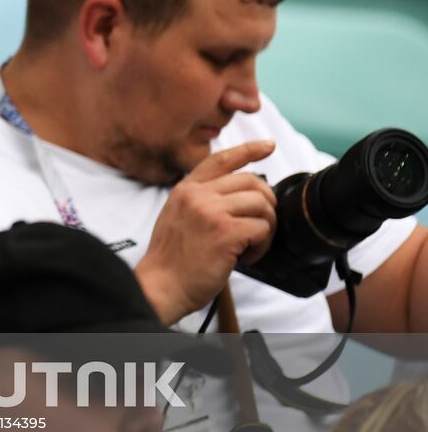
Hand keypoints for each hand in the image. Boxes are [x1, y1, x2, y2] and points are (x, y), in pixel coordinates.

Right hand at [135, 140, 277, 324]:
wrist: (162, 285)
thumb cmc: (172, 259)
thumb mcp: (177, 216)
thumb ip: (201, 200)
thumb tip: (240, 196)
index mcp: (185, 189)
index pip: (220, 159)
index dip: (249, 149)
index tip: (268, 145)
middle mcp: (197, 195)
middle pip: (252, 182)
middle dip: (266, 205)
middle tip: (259, 227)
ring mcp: (211, 212)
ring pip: (262, 204)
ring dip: (266, 227)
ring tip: (251, 245)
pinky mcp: (226, 232)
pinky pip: (262, 228)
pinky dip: (262, 245)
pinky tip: (247, 257)